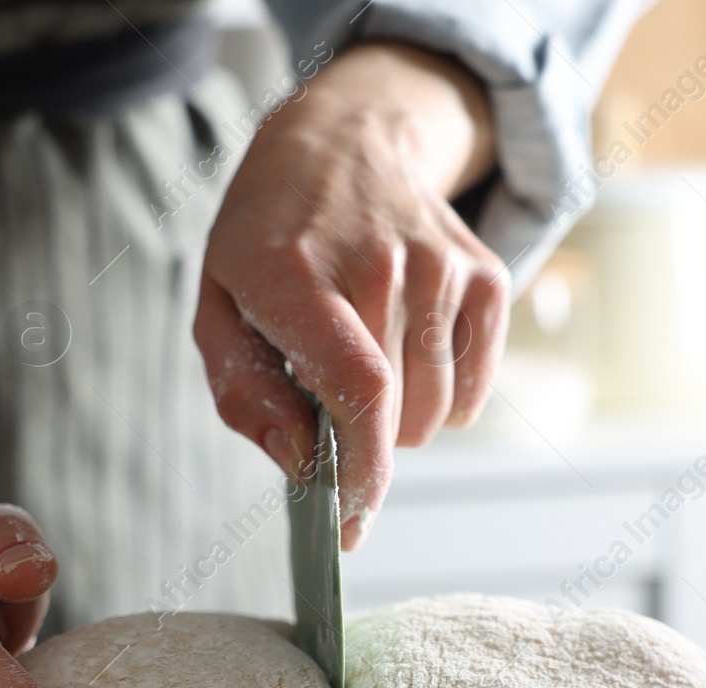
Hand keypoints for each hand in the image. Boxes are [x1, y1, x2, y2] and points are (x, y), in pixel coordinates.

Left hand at [196, 43, 508, 548]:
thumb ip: (246, 395)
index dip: (362, 473)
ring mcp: (442, 266)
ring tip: (365, 365)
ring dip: (400, 421)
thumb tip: (301, 464)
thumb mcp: (220, 308)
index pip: (358, 390)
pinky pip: (475, 388)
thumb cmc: (269, 239)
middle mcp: (380, 265)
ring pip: (439, 413)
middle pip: (397, 419)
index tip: (349, 526)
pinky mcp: (485, 276)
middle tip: (327, 396)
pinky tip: (405, 353)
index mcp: (295, 275)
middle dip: (360, 440)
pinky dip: (443, 397)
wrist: (345, 142)